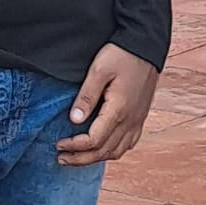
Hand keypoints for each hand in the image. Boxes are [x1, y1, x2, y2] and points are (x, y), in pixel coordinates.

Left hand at [56, 43, 157, 166]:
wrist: (146, 45)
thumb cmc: (122, 54)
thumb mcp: (99, 69)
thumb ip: (87, 96)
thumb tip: (74, 120)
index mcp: (119, 110)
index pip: (94, 140)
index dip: (74, 146)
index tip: (59, 144)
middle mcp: (131, 120)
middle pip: (105, 151)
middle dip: (81, 158)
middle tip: (62, 158)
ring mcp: (138, 120)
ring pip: (117, 151)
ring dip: (96, 158)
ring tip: (78, 157)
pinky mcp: (141, 116)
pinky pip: (128, 143)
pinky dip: (113, 151)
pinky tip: (102, 147)